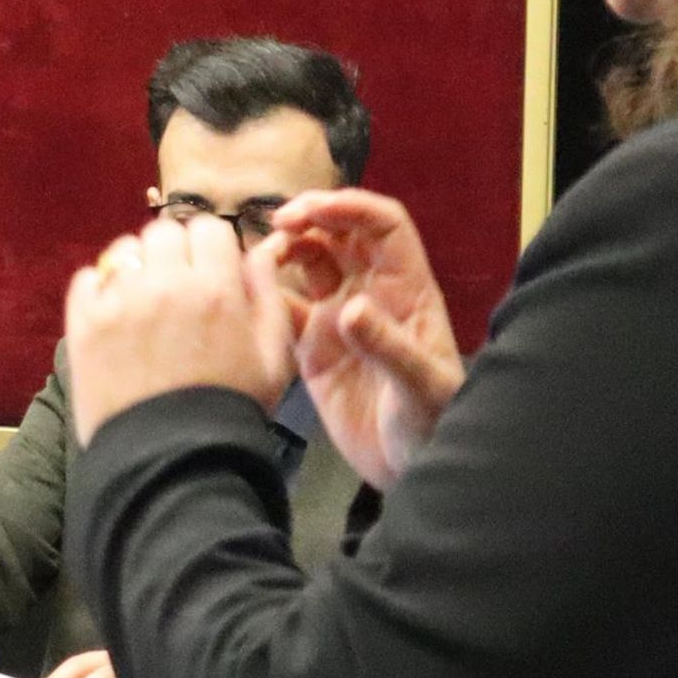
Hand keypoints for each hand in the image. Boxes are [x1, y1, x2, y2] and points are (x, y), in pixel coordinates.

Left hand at [64, 215, 295, 443]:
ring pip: (124, 251)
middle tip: (176, 289)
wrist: (172, 461)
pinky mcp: (84, 325)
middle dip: (173, 254)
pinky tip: (113, 315)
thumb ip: (267, 296)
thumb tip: (260, 251)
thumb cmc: (230, 410)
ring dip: (136, 267)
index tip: (208, 272)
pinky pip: (86, 279)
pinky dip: (98, 289)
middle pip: (165, 233)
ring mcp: (120, 303)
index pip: (209, 228)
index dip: (211, 248)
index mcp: (217, 288)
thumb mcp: (272, 356)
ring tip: (142, 302)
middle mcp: (166, 286)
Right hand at [259, 189, 465, 488]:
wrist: (413, 470)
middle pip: (340, 234)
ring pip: (309, 263)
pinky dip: (263, 295)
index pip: (383, 226)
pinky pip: (284, 310)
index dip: (351, 207)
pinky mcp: (312, 350)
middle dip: (311, 218)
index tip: (314, 209)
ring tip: (258, 256)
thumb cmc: (434, 424)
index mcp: (406, 291)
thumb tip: (348, 307)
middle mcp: (371, 295)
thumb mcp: (421, 387)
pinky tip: (243, 293)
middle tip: (278, 223)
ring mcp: (339, 320)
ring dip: (285, 248)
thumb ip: (388, 347)